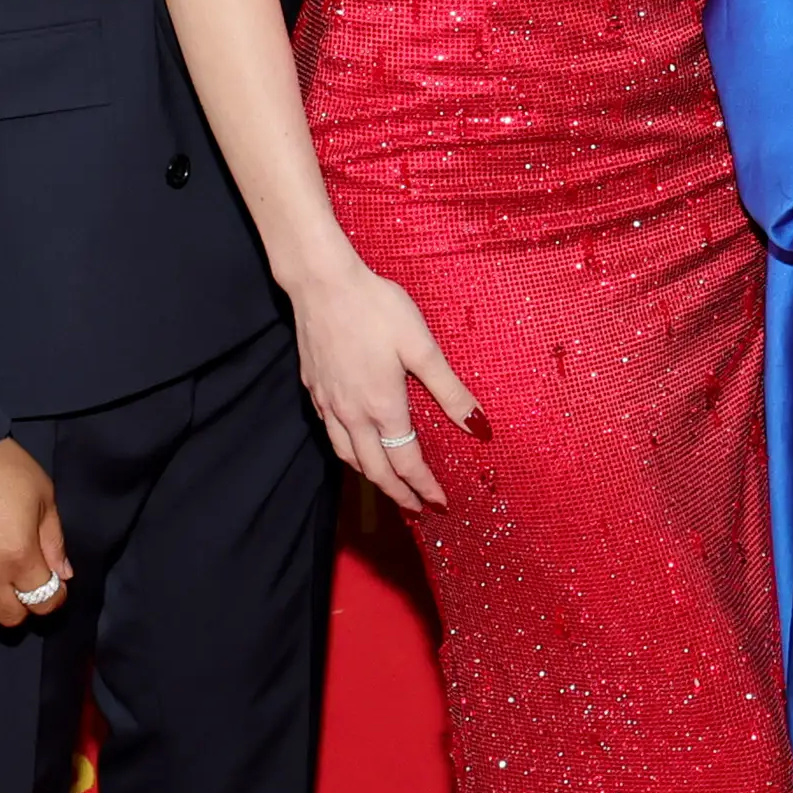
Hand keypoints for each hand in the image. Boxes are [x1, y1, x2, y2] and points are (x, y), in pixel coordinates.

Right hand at [288, 260, 478, 514]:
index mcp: (383, 407)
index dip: (424, 487)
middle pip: (374, 470)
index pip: (406, 463)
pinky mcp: (314, 389)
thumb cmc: (376, 308)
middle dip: (398, 494)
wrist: (321, 283)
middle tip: (417, 508)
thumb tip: (479, 427)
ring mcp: (328, 404)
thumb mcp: (421, 347)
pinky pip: (332, 435)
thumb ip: (449, 391)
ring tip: (388, 485)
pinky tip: (356, 445)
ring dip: (371, 477)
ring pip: (348, 457)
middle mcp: (352, 415)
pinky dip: (349, 452)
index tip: (440, 503)